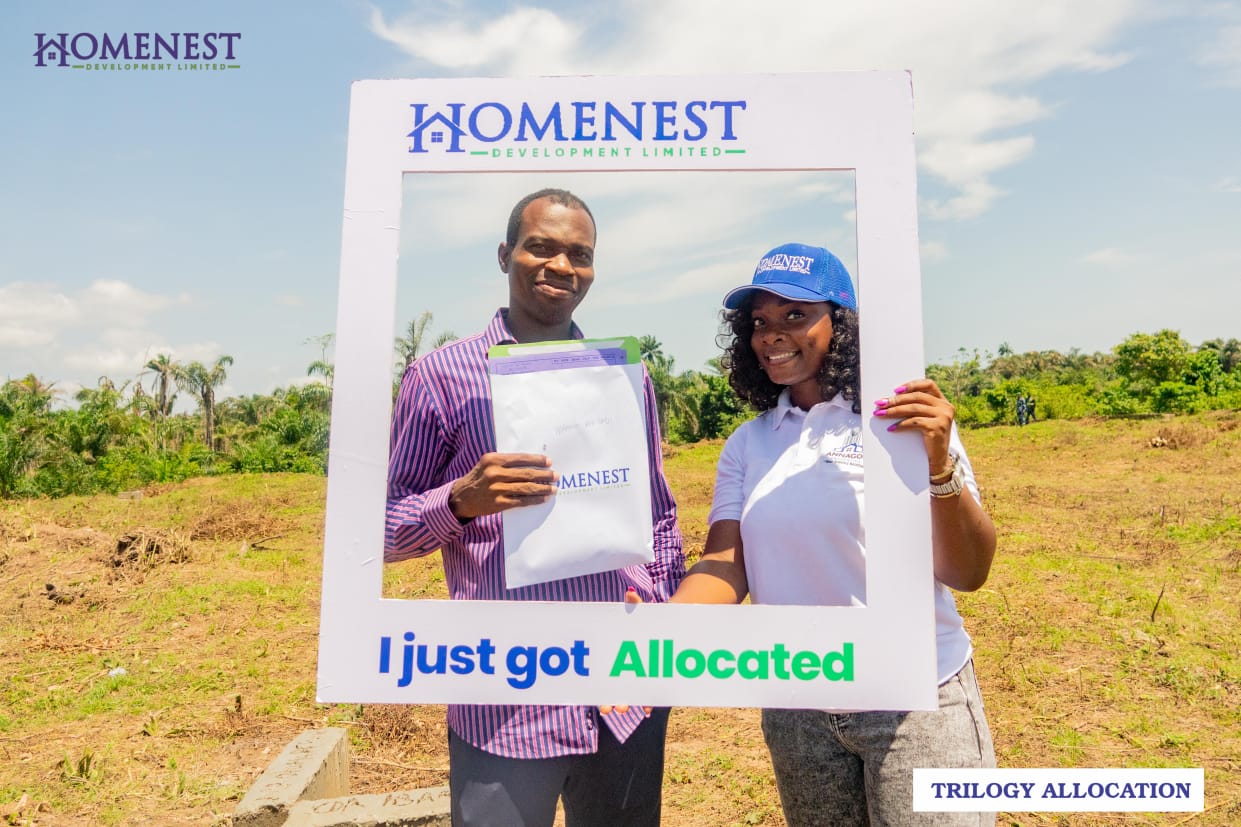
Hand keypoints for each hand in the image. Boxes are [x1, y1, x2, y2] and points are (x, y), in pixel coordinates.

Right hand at [448, 452, 556, 520]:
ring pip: (526, 488)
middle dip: (544, 475)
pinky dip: (535, 499)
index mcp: (493, 460)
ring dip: (543, 488)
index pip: (520, 458)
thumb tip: (531, 463)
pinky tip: (543, 498)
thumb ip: (505, 462)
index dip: (537, 460)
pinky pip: (522, 501)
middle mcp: (495, 473)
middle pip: (526, 474)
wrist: (461, 497)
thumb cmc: (478, 478)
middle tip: (555, 475)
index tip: (549, 462)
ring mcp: (497, 489)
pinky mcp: (499, 503)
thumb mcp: (487, 463)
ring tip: (553, 488)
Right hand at [600, 589, 650, 716]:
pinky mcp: (657, 678)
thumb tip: (630, 594)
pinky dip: (649, 700)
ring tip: (626, 706)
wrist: (674, 626)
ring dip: (628, 702)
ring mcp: (641, 676)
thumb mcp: (642, 614)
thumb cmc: (651, 620)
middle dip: (611, 701)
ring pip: (631, 695)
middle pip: (614, 692)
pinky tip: (647, 707)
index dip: (600, 692)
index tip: (600, 701)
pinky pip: (651, 693)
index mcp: (616, 657)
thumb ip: (636, 606)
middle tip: (613, 707)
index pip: (604, 679)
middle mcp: (626, 670)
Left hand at [873, 379, 954, 476]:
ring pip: (914, 408)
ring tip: (881, 414)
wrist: (939, 460)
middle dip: (896, 400)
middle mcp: (946, 407)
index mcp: (943, 402)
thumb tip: (890, 400)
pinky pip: (914, 422)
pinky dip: (901, 425)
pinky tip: (891, 428)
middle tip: (880, 403)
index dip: (912, 385)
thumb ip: (917, 408)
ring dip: (894, 411)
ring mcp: (943, 417)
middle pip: (917, 397)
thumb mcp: (925, 419)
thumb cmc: (928, 438)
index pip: (929, 384)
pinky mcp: (937, 428)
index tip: (895, 390)